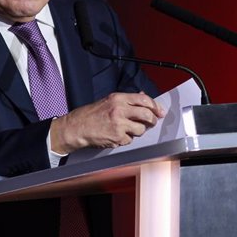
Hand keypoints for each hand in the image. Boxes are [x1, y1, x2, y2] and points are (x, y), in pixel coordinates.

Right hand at [50, 92, 165, 153]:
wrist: (76, 127)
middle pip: (146, 114)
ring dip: (137, 131)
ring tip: (128, 129)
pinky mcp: (117, 137)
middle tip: (152, 122)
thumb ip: (127, 100)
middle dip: (152, 120)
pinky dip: (126, 139)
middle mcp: (119, 110)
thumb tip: (143, 96)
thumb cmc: (91, 114)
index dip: (155, 106)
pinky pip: (129, 140)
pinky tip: (117, 135)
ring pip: (140, 130)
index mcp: (118, 98)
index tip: (159, 111)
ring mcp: (118, 124)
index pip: (144, 99)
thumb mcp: (109, 101)